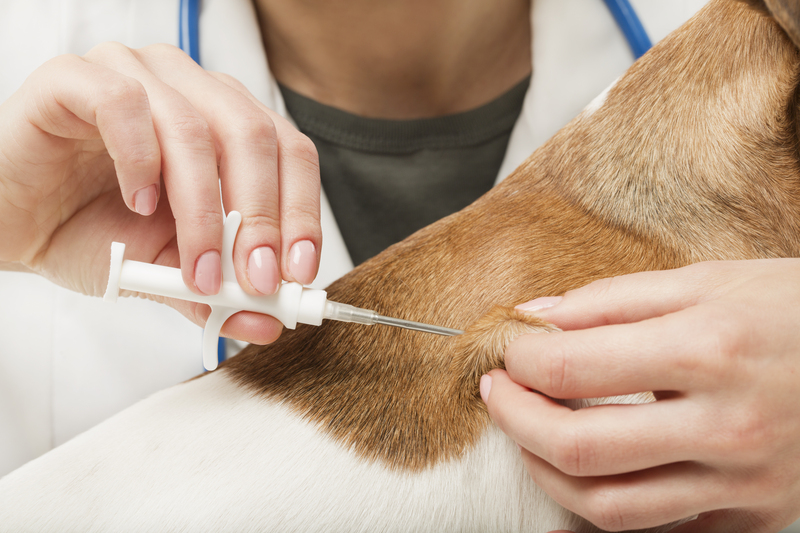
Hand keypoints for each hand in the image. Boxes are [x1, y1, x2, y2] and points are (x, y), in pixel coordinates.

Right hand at [0, 43, 321, 342]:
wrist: (11, 223)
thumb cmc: (92, 232)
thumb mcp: (170, 271)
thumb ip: (220, 291)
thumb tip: (268, 322)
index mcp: (224, 124)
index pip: (288, 153)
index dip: (302, 211)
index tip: (299, 271)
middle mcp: (189, 90)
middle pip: (253, 136)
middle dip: (261, 217)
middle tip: (256, 278)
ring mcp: (135, 74)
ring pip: (196, 127)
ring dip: (203, 210)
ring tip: (195, 268)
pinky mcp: (76, 79)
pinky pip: (124, 105)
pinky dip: (140, 162)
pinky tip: (138, 203)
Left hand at [481, 259, 799, 531]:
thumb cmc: (793, 309)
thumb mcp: (707, 281)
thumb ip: (610, 300)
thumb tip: (535, 317)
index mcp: (709, 350)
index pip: (572, 368)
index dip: (519, 360)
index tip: (505, 350)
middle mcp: (726, 427)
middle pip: (578, 448)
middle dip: (514, 420)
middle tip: (496, 392)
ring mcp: (742, 484)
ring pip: (608, 508)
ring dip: (547, 472)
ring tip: (529, 434)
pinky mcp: (752, 518)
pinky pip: (655, 529)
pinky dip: (606, 502)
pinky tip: (591, 468)